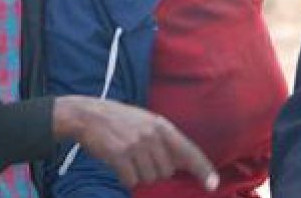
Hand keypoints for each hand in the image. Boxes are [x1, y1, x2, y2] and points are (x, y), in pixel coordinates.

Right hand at [53, 95, 217, 190]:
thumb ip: (164, 140)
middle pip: (166, 172)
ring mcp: (136, 145)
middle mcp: (153, 135)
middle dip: (155, 171)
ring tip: (128, 157)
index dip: (203, 169)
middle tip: (139, 156)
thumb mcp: (146, 122)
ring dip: (139, 174)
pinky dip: (126, 178)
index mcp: (162, 126)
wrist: (87, 115)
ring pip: (149, 178)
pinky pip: (132, 181)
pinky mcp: (120, 156)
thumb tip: (180, 164)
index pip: (189, 151)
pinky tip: (118, 164)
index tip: (213, 185)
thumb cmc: (119, 121)